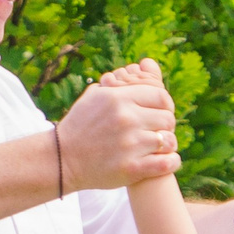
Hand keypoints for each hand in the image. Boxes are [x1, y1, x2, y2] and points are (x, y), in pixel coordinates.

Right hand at [57, 60, 178, 190]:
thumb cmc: (79, 126)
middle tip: (160, 131)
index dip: (166, 104)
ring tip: (162, 147)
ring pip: (169, 140)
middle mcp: (126, 119)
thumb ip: (120, 82)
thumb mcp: (94, 96)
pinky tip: (169, 161)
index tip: (162, 112)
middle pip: (167, 118)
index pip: (161, 95)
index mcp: (118, 98)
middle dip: (167, 125)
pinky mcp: (131, 168)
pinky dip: (172, 162)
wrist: (61, 160)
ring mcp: (129, 144)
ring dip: (169, 144)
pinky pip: (166, 163)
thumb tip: (145, 65)